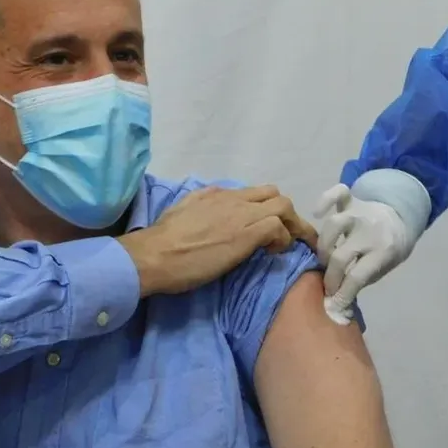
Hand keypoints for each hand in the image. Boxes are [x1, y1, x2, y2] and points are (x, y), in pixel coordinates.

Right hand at [121, 184, 317, 295]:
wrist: (154, 254)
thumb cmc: (163, 239)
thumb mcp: (184, 208)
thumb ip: (203, 202)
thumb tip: (216, 202)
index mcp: (219, 194)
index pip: (256, 192)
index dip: (269, 208)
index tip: (272, 226)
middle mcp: (234, 200)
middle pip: (276, 195)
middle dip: (288, 215)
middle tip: (290, 236)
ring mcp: (242, 216)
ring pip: (283, 207)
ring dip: (292, 226)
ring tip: (290, 245)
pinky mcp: (246, 235)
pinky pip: (277, 227)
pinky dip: (283, 239)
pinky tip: (273, 253)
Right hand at [313, 184, 413, 312]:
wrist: (400, 219)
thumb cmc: (387, 250)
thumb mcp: (382, 269)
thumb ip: (361, 280)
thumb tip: (336, 302)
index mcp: (383, 252)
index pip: (358, 276)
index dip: (343, 293)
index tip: (333, 305)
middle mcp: (370, 232)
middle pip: (342, 256)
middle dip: (330, 277)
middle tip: (327, 286)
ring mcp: (359, 213)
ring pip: (334, 225)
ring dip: (323, 245)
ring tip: (323, 258)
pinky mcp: (352, 200)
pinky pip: (338, 193)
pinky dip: (325, 199)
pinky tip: (317, 213)